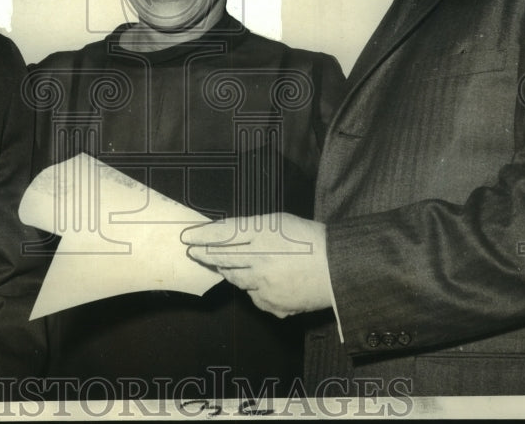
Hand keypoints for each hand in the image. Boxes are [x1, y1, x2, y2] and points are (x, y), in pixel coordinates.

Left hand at [181, 213, 331, 317]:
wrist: (338, 268)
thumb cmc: (310, 239)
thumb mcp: (278, 221)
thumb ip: (250, 228)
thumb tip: (225, 234)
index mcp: (261, 235)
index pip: (222, 234)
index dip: (202, 236)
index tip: (187, 237)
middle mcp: (260, 260)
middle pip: (223, 258)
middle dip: (204, 255)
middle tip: (193, 252)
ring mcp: (265, 285)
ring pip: (236, 280)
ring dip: (228, 271)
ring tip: (222, 265)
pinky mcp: (273, 304)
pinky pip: (254, 297)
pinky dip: (253, 289)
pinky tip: (258, 282)